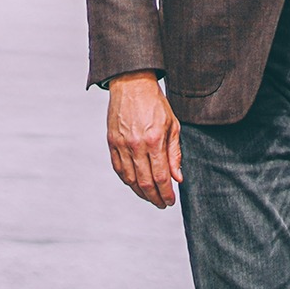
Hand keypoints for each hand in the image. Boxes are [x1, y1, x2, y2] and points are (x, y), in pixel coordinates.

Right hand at [107, 71, 182, 207]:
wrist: (132, 85)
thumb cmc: (155, 103)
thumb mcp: (172, 125)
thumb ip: (175, 153)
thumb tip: (178, 178)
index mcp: (154, 140)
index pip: (161, 176)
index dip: (166, 193)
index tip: (171, 200)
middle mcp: (136, 145)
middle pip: (144, 182)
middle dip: (155, 197)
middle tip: (162, 204)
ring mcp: (121, 145)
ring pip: (130, 179)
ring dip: (140, 193)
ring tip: (150, 197)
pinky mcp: (112, 142)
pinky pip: (118, 169)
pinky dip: (127, 180)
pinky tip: (135, 185)